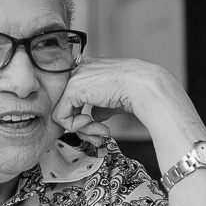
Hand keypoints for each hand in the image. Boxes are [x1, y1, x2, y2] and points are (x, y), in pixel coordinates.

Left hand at [51, 57, 183, 146]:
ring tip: (102, 132)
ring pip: (63, 113)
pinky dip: (76, 127)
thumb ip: (100, 105)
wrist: (144, 87)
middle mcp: (77, 69)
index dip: (82, 117)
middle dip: (82, 127)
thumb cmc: (136, 90)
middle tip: (98, 137)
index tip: (99, 128)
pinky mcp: (72, 89)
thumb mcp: (112, 98)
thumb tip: (94, 115)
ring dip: (83, 130)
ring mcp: (73, 78)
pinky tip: (93, 123)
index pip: (72, 97)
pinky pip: (61, 116)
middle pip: (66, 106)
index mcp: (87, 67)